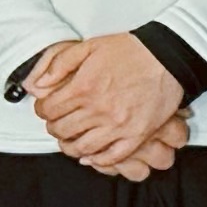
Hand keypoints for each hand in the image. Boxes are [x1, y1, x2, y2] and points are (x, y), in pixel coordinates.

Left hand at [25, 33, 189, 178]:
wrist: (169, 57)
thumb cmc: (132, 51)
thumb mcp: (89, 47)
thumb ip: (59, 63)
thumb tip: (37, 84)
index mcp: (84, 88)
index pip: (48, 110)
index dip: (43, 109)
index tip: (47, 108)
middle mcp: (99, 109)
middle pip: (62, 130)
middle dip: (55, 126)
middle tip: (58, 122)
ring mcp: (118, 125)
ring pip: (82, 147)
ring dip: (71, 146)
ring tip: (71, 139)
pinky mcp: (137, 135)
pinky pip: (112, 157)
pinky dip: (98, 160)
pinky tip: (92, 155)